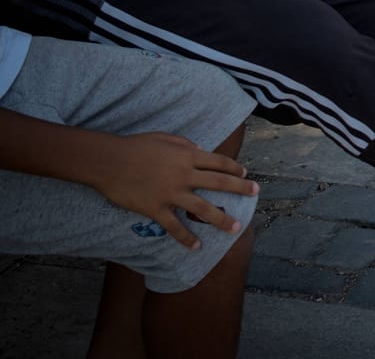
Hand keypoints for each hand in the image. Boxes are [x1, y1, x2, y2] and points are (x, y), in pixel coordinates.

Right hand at [89, 132, 256, 248]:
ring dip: (221, 219)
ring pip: (203, 208)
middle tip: (256, 193)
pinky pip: (174, 226)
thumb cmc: (135, 146)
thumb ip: (186, 144)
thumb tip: (201, 149)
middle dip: (240, 188)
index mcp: (188, 156)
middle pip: (219, 183)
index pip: (218, 162)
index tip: (245, 173)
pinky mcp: (155, 208)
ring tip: (236, 228)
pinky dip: (186, 238)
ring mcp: (171, 193)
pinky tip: (197, 246)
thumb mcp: (165, 138)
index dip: (234, 168)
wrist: (108, 161)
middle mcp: (184, 175)